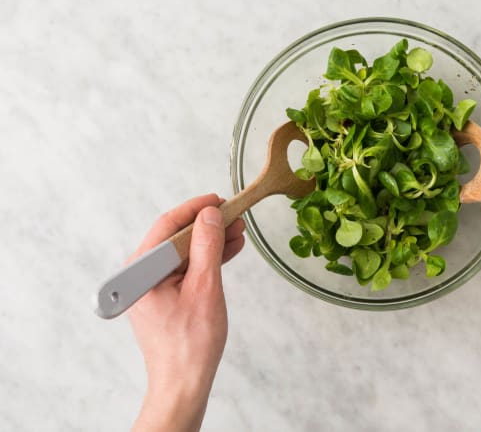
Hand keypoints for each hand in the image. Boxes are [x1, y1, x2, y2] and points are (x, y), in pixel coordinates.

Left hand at [128, 194, 244, 431]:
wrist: (183, 382)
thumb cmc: (190, 345)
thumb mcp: (205, 287)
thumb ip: (206, 247)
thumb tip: (210, 215)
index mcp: (141, 271)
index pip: (168, 225)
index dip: (196, 208)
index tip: (219, 200)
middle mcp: (141, 275)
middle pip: (175, 237)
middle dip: (207, 225)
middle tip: (234, 216)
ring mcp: (151, 286)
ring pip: (183, 252)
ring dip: (210, 241)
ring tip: (237, 232)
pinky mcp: (163, 295)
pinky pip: (185, 268)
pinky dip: (206, 259)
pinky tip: (228, 251)